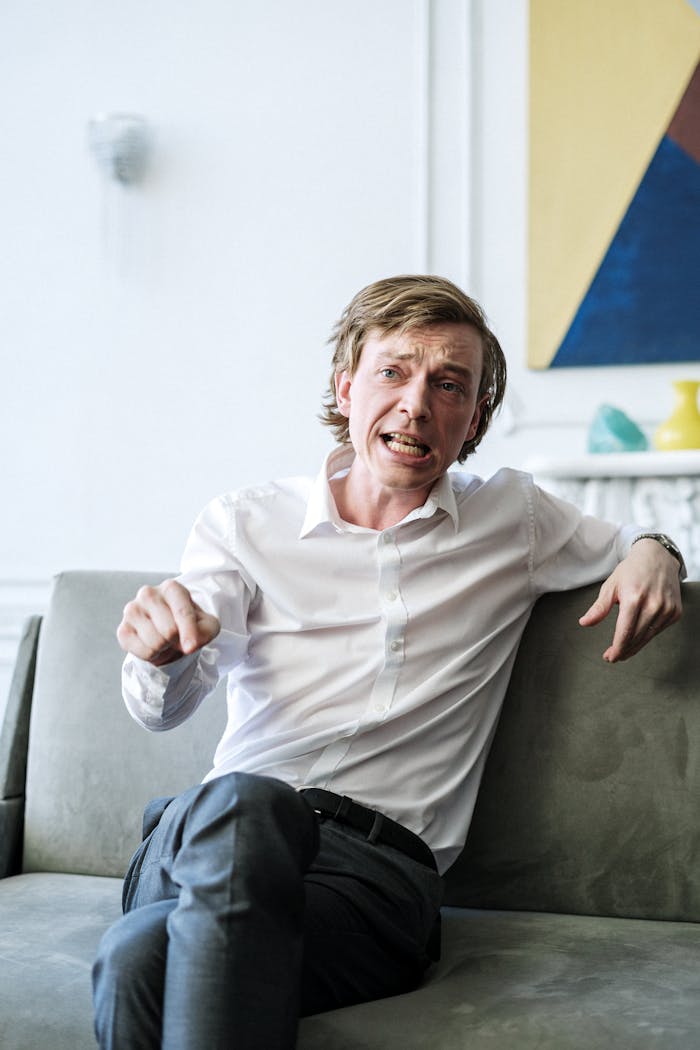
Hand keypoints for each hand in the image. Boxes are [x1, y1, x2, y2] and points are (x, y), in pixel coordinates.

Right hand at [117, 579, 220, 665]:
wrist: (168, 633)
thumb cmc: (189, 624)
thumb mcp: (207, 625)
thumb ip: (206, 631)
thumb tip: (189, 645)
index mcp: (171, 588)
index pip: (182, 612)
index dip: (189, 633)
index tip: (192, 647)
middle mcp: (148, 593)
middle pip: (169, 631)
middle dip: (177, 641)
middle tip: (176, 637)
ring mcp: (132, 610)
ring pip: (155, 642)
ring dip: (165, 648)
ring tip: (165, 640)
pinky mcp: (123, 629)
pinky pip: (142, 652)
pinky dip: (153, 655)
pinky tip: (153, 645)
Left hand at [579, 538, 681, 661]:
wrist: (658, 557)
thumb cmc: (631, 571)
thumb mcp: (611, 586)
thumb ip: (599, 607)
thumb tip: (584, 623)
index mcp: (634, 598)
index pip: (625, 632)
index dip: (616, 648)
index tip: (609, 657)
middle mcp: (654, 605)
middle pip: (636, 637)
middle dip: (623, 650)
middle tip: (612, 657)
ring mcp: (667, 609)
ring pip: (648, 637)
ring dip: (634, 647)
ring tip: (622, 651)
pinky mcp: (675, 612)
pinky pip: (658, 631)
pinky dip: (647, 636)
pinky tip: (637, 638)